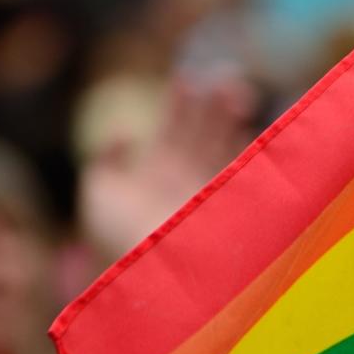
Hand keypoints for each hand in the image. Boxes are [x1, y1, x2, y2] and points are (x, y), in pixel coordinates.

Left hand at [78, 75, 258, 264]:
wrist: (155, 275)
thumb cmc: (122, 238)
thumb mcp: (99, 193)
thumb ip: (107, 159)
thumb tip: (126, 133)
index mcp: (161, 179)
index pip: (176, 135)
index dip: (183, 106)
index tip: (189, 81)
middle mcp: (190, 186)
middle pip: (206, 136)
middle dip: (214, 107)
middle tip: (226, 78)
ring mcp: (212, 197)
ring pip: (227, 148)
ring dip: (232, 120)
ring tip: (238, 89)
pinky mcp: (232, 210)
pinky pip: (247, 174)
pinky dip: (253, 152)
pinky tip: (252, 129)